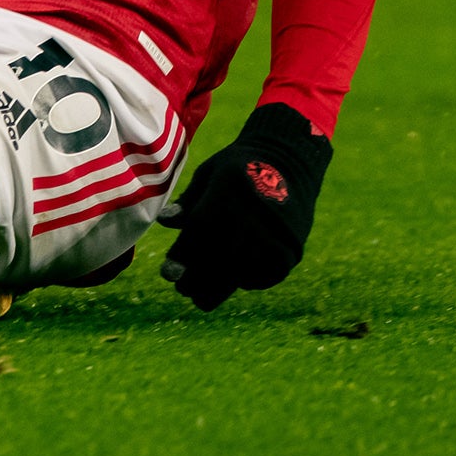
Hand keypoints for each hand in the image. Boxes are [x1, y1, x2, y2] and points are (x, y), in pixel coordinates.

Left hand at [159, 102, 330, 310]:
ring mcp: (274, 235)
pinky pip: (264, 276)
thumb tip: (164, 222)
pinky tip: (233, 281)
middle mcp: (252, 216)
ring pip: (241, 274)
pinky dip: (247, 282)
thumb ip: (189, 201)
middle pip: (219, 260)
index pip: (200, 232)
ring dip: (218, 289)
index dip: (182, 257)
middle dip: (196, 280)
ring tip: (200, 297)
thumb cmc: (240, 166)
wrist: (291, 158)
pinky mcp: (291, 249)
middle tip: (182, 289)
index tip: (168, 274)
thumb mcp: (210, 173)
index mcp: (227, 192)